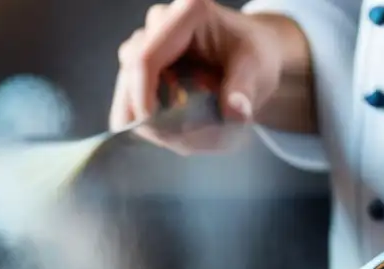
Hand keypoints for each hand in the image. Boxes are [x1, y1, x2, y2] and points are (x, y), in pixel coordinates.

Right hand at [109, 0, 287, 131]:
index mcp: (188, 13)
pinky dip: (148, 117)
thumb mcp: (257, 70)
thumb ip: (244, 90)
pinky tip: (172, 127)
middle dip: (146, 113)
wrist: (252, 56)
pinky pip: (131, 94)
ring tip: (181, 135)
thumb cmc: (255, 57)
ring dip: (146, 117)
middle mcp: (161, 20)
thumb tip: (234, 111)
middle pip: (130, 73)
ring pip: (126, 86)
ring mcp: (148, 40)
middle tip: (177, 140)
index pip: (146, 58)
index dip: (143, 99)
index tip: (156, 130)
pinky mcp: (142, 61)